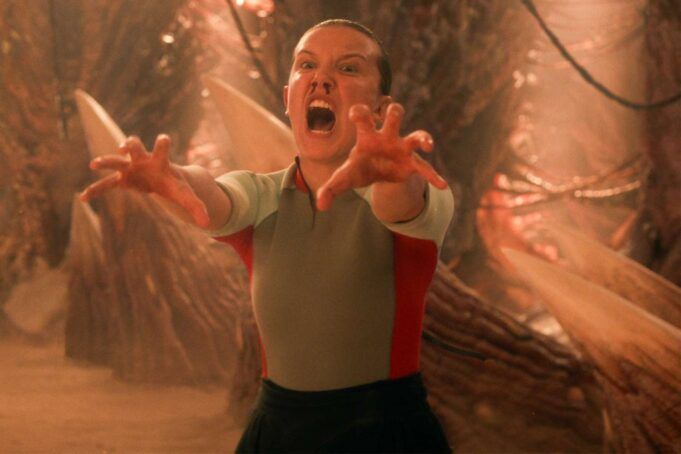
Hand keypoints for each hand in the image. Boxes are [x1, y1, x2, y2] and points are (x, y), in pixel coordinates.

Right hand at [79, 134, 209, 227]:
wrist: (163, 181)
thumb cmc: (175, 185)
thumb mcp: (187, 196)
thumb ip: (198, 208)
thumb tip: (208, 224)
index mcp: (160, 161)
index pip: (162, 148)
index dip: (162, 143)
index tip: (163, 138)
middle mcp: (143, 160)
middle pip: (134, 147)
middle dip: (129, 144)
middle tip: (123, 147)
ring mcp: (130, 168)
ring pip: (115, 162)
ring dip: (105, 162)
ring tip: (94, 164)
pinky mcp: (122, 180)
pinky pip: (106, 185)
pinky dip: (95, 190)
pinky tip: (83, 198)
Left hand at [316, 103, 447, 210]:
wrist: (377, 174)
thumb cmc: (359, 168)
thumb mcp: (343, 178)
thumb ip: (330, 189)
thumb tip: (320, 205)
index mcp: (367, 135)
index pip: (363, 116)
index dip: (360, 112)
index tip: (356, 114)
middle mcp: (387, 136)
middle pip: (394, 115)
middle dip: (394, 111)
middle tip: (393, 112)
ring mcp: (402, 148)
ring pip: (416, 135)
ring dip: (422, 138)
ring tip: (428, 145)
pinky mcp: (412, 164)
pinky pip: (425, 168)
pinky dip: (433, 176)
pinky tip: (442, 185)